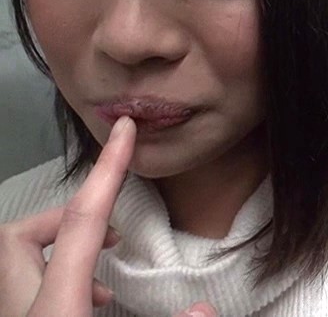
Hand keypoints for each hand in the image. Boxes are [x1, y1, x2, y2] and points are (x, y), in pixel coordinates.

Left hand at [0, 117, 217, 316]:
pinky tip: (93, 301)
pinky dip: (58, 281)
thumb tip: (204, 307)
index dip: (108, 171)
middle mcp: (22, 311)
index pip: (82, 222)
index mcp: (54, 311)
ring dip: (60, 251)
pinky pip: (26, 292)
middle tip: (109, 230)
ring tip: (104, 272)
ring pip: (16, 262)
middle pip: (19, 235)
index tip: (123, 132)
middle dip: (62, 216)